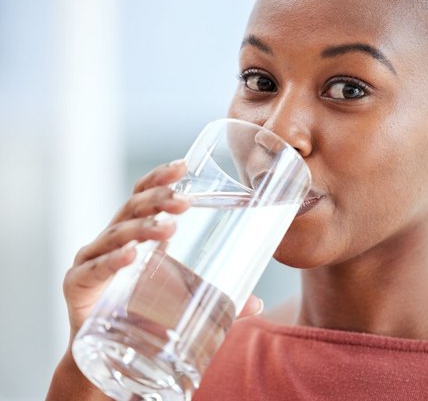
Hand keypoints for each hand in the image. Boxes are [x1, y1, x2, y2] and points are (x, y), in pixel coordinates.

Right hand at [62, 159, 262, 339]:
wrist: (107, 354)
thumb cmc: (143, 313)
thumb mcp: (183, 300)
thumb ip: (219, 300)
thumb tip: (257, 302)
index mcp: (135, 234)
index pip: (143, 195)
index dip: (160, 178)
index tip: (184, 166)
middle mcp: (111, 240)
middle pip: (131, 207)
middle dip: (158, 199)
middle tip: (184, 201)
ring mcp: (92, 260)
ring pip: (116, 233)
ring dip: (142, 227)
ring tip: (169, 229)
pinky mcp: (78, 284)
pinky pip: (95, 269)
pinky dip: (113, 260)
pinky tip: (132, 255)